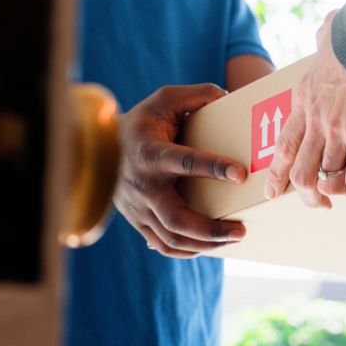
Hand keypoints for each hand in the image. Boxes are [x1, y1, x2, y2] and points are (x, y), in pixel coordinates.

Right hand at [113, 84, 247, 257]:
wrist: (103, 146)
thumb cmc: (145, 121)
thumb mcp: (166, 99)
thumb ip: (198, 95)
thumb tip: (228, 98)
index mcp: (150, 152)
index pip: (184, 162)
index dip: (213, 167)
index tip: (241, 174)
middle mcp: (143, 185)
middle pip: (176, 218)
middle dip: (211, 229)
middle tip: (242, 229)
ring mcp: (138, 208)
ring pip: (172, 239)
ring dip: (206, 244)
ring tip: (234, 237)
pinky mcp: (138, 222)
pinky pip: (164, 246)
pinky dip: (189, 250)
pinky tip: (212, 245)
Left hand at [265, 11, 345, 208]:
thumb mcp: (328, 36)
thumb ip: (324, 40)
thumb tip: (329, 31)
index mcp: (303, 100)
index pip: (283, 145)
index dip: (277, 172)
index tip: (272, 191)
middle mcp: (314, 121)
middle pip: (299, 172)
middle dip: (308, 195)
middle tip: (321, 204)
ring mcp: (334, 131)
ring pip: (325, 180)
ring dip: (341, 194)